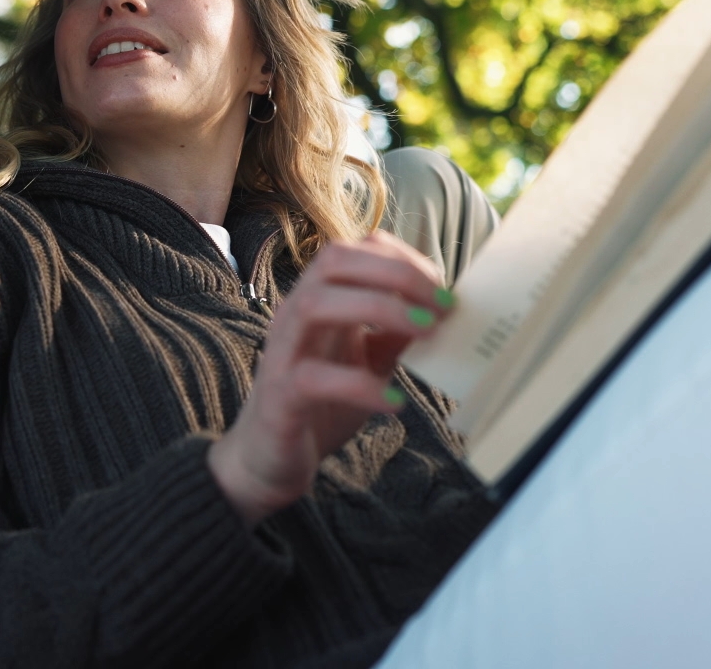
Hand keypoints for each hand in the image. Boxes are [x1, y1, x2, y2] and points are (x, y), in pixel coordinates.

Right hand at [207, 230, 452, 525]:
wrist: (268, 460)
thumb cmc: (320, 405)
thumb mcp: (367, 361)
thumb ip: (393, 334)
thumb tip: (440, 310)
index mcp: (317, 300)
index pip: (351, 250)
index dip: (400, 258)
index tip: (441, 286)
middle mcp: (294, 315)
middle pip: (333, 262)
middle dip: (395, 273)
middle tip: (442, 304)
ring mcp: (283, 353)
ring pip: (316, 305)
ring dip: (379, 309)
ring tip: (426, 334)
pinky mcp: (279, 397)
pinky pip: (313, 378)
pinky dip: (359, 385)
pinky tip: (394, 401)